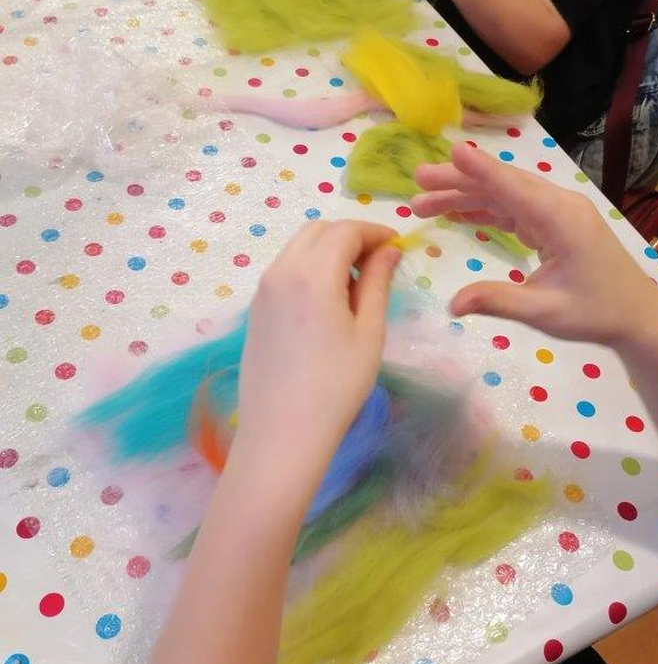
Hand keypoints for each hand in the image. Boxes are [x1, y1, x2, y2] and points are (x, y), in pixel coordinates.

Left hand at [235, 220, 399, 477]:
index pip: (346, 231)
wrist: (283, 432)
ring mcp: (262, 291)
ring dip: (328, 251)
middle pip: (317, 231)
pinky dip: (308, 269)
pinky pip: (284, 271)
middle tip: (377, 264)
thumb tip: (388, 251)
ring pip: (297, 249)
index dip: (375, 232)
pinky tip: (326, 303)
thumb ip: (377, 284)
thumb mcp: (368, 333)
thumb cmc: (336, 387)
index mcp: (312, 274)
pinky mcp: (254, 310)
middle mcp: (280, 272)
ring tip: (354, 286)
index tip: (398, 247)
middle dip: (350, 237)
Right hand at [412, 143, 657, 347]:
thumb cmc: (594, 312)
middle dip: (459, 181)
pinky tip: (455, 212)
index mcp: (561, 220)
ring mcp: (556, 212)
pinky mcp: (552, 223)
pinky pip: (513, 209)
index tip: (451, 150)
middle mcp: (558, 206)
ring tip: (422, 201)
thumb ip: (497, 301)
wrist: (633, 314)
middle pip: (503, 186)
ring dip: (465, 196)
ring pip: (504, 195)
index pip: (514, 189)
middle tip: (418, 178)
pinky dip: (484, 210)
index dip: (481, 170)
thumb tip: (452, 304)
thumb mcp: (544, 312)